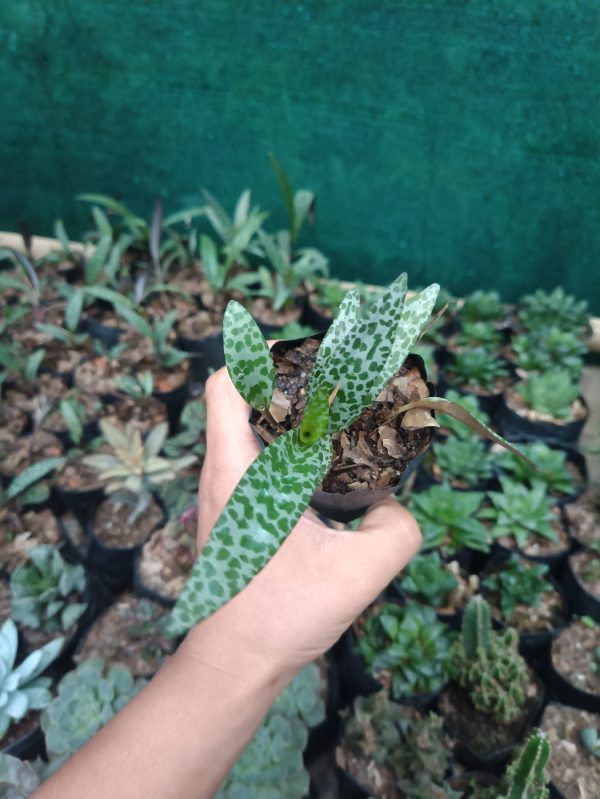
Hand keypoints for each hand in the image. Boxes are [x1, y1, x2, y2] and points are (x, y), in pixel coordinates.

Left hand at [188, 366, 421, 681]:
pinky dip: (287, 448)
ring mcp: (224, 495)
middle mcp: (223, 475)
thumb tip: (391, 505)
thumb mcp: (358, 573)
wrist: (235, 662)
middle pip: (240, 399)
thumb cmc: (282, 615)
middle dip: (285, 381)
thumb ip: (396, 530)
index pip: (224, 385)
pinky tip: (326, 470)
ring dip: (287, 416)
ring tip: (337, 419)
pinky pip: (255, 460)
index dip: (258, 356)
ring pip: (248, 430)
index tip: (304, 354)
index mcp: (237, 473)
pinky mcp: (233, 514)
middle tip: (336, 381)